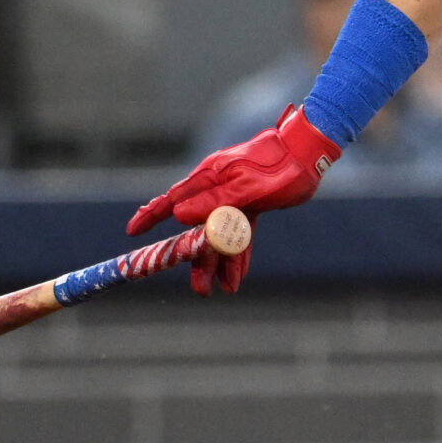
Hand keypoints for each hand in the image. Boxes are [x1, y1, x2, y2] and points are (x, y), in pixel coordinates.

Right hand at [127, 106, 340, 293]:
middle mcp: (217, 187)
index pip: (172, 200)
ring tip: (224, 290)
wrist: (308, 152)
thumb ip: (214, 202)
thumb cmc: (279, 167)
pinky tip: (238, 275)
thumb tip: (178, 216)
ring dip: (221, 262)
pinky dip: (239, 252)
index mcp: (210, 177)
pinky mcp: (250, 203)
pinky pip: (239, 232)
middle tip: (200, 290)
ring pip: (220, 234)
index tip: (132, 232)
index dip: (151, 216)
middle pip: (198, 228)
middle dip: (197, 260)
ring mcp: (233, 196)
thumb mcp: (247, 188)